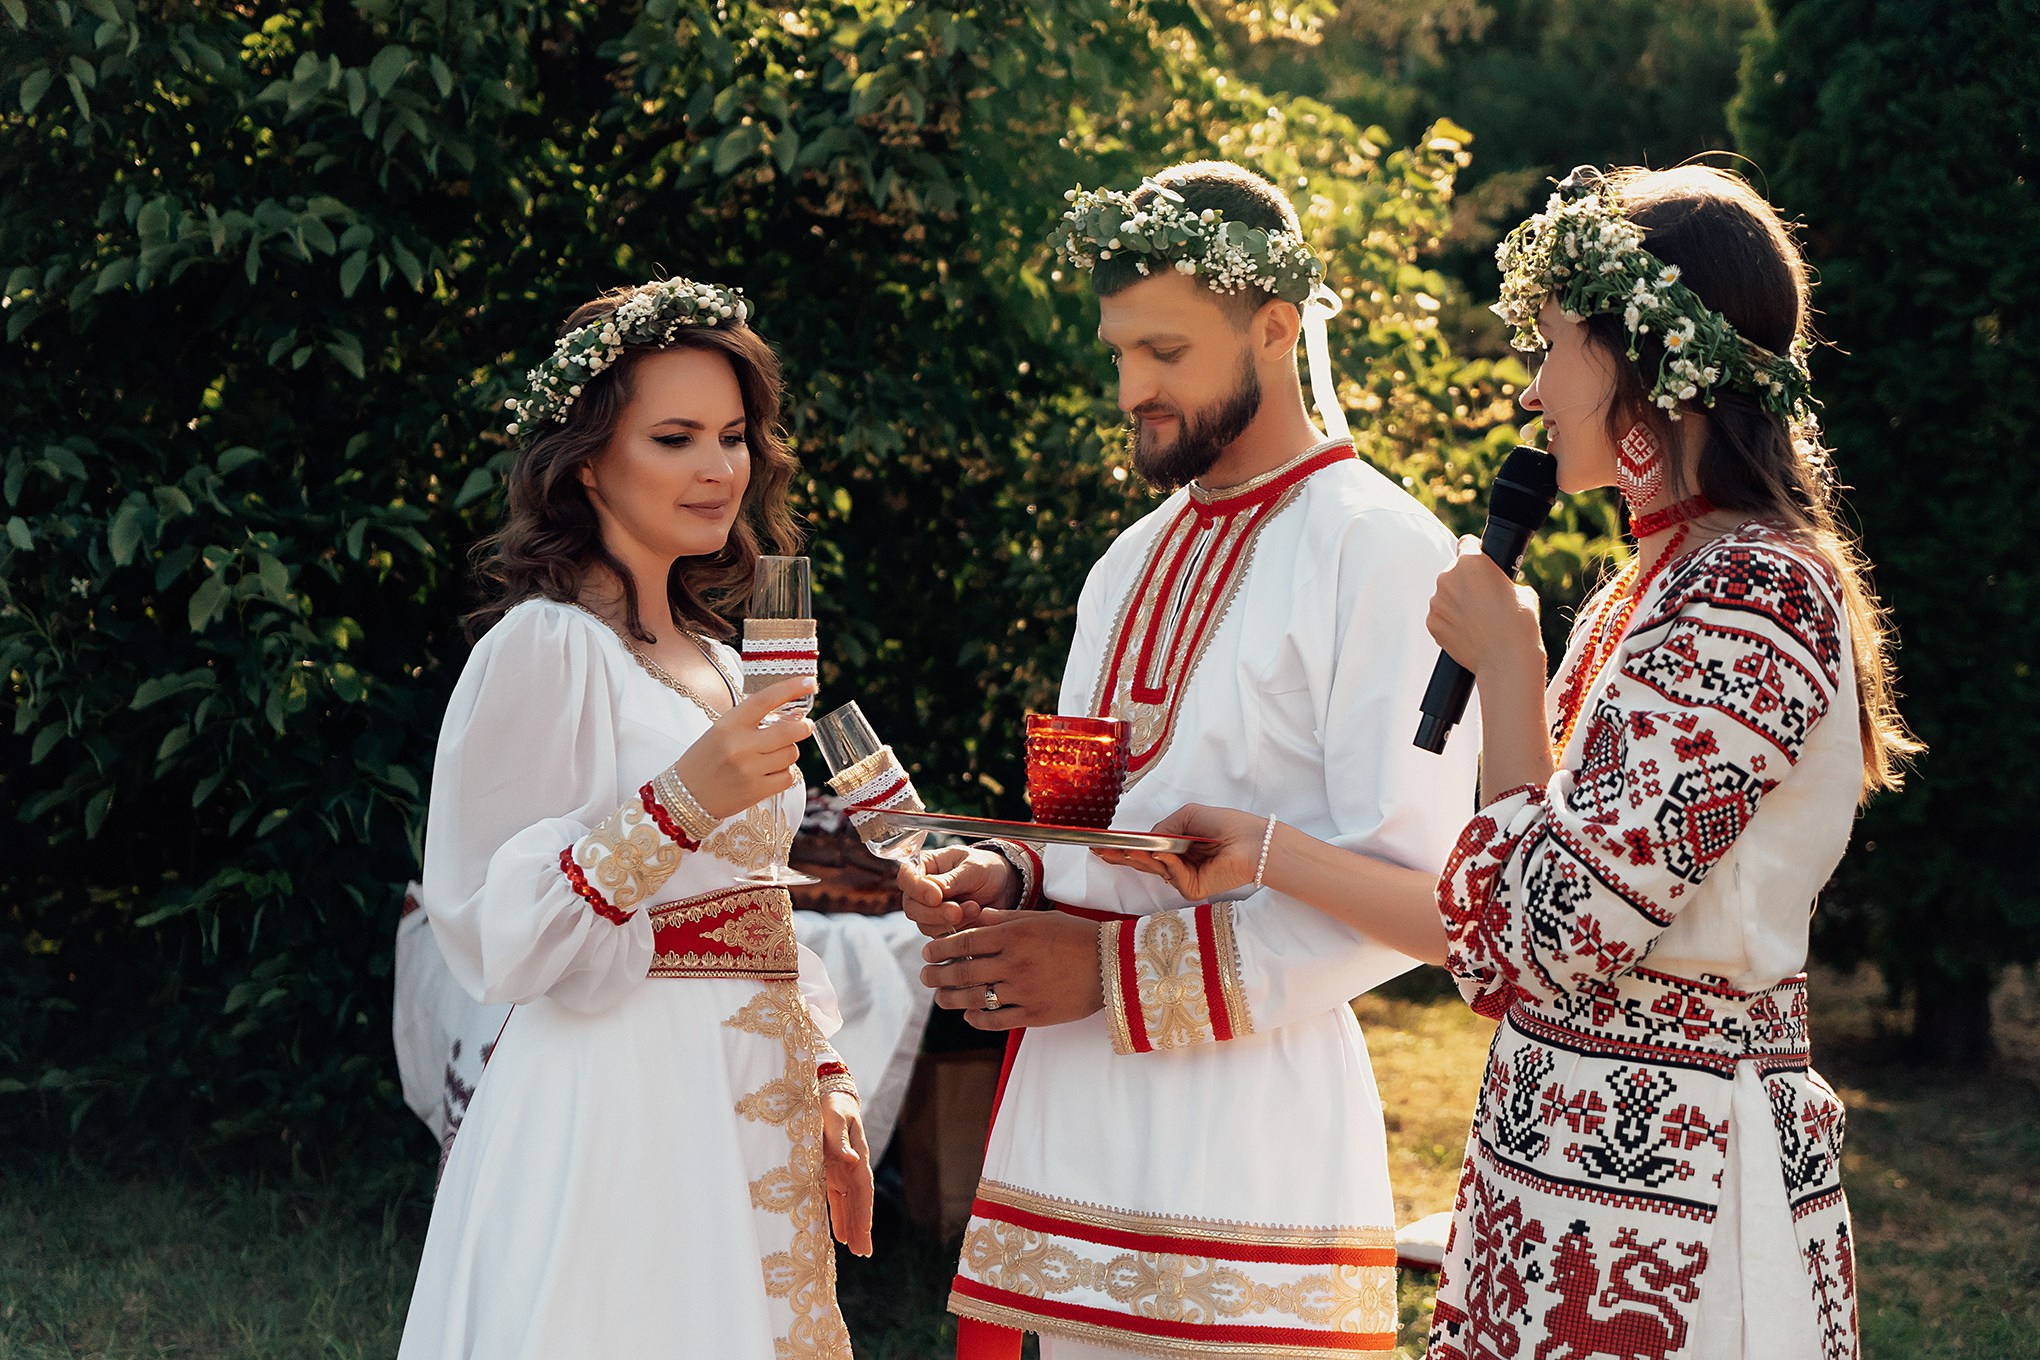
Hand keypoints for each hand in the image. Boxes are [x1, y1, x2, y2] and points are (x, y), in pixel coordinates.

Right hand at [668, 676, 815, 818]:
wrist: (685, 797)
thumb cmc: (705, 760)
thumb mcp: (721, 732)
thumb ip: (751, 722)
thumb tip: (794, 716)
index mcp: (729, 724)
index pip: (765, 699)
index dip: (790, 688)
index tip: (809, 682)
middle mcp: (740, 745)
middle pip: (789, 731)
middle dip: (803, 727)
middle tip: (805, 726)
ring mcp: (749, 769)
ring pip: (791, 754)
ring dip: (789, 753)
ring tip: (773, 756)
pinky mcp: (756, 791)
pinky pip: (788, 777)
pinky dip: (785, 774)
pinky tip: (771, 773)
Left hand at [821, 1091, 873, 1256]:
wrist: (828, 1096)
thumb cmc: (831, 1106)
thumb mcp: (834, 1118)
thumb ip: (840, 1139)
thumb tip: (852, 1160)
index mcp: (857, 1156)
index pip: (863, 1190)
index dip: (864, 1212)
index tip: (864, 1233)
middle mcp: (853, 1168)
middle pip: (860, 1202)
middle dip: (862, 1227)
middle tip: (863, 1252)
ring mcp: (843, 1172)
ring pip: (851, 1204)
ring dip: (853, 1227)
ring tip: (857, 1251)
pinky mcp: (832, 1174)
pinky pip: (838, 1200)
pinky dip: (840, 1217)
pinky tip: (840, 1235)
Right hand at [896, 844, 1016, 938]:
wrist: (1004, 887)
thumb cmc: (987, 869)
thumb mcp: (973, 868)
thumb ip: (953, 880)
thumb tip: (934, 889)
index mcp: (925, 865)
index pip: (907, 878)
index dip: (917, 889)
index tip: (937, 897)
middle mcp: (922, 890)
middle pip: (911, 907)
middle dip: (935, 913)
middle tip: (957, 911)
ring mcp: (929, 911)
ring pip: (924, 925)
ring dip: (949, 922)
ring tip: (975, 909)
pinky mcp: (941, 928)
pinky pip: (940, 937)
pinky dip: (958, 931)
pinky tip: (975, 918)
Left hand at [919, 908, 1103, 1030]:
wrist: (1112, 965)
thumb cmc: (1075, 936)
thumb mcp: (1040, 918)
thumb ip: (1004, 920)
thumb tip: (975, 919)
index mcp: (1014, 936)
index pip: (965, 942)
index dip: (941, 948)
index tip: (928, 952)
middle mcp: (1015, 964)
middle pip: (963, 972)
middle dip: (937, 974)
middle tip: (925, 975)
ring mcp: (1023, 992)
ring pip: (975, 999)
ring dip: (950, 998)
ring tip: (940, 997)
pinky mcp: (1034, 1015)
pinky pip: (996, 1020)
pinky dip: (977, 1019)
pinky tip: (969, 1014)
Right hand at [1094, 803, 1269, 900]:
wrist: (1251, 841)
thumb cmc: (1225, 824)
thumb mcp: (1187, 817)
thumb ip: (1163, 828)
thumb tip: (1147, 841)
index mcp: (1178, 847)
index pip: (1147, 850)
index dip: (1126, 848)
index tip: (1103, 846)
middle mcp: (1179, 864)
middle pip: (1145, 863)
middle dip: (1123, 857)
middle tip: (1102, 851)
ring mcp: (1185, 878)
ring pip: (1155, 870)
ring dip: (1142, 859)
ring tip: (1126, 850)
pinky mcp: (1193, 889)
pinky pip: (1173, 876)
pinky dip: (1170, 864)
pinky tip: (1167, 855)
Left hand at [1427, 536, 1545, 679]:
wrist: (1506, 660)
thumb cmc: (1519, 624)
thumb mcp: (1523, 591)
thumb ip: (1502, 580)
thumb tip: (1497, 584)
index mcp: (1471, 561)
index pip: (1467, 543)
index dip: (1476, 552)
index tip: (1480, 562)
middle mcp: (1448, 577)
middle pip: (1454, 571)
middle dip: (1466, 581)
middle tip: (1484, 599)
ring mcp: (1436, 601)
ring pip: (1446, 595)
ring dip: (1457, 602)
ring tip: (1478, 620)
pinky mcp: (1431, 622)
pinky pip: (1440, 616)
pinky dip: (1450, 621)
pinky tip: (1468, 631)